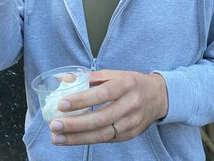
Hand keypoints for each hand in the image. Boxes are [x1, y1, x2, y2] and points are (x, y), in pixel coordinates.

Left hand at [50, 69, 167, 145]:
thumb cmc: (132, 82)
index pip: (102, 94)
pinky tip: (73, 138)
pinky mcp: (131, 134)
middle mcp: (131, 104)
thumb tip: (64, 79)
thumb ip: (91, 77)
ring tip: (57, 137)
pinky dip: (89, 139)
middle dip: (75, 124)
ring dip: (77, 137)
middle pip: (101, 118)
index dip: (82, 100)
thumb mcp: (115, 74)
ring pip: (103, 134)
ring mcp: (133, 122)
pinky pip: (107, 139)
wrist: (158, 96)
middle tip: (55, 125)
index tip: (62, 104)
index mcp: (127, 84)